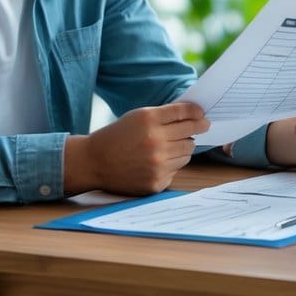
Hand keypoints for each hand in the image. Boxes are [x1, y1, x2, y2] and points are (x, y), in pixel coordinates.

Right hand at [67, 102, 209, 195]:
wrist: (94, 162)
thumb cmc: (117, 136)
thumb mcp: (138, 117)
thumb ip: (165, 115)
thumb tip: (195, 115)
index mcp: (149, 120)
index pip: (185, 113)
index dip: (197, 113)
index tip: (201, 114)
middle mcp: (155, 142)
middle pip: (191, 134)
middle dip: (193, 131)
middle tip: (196, 128)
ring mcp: (157, 164)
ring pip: (188, 153)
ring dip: (183, 148)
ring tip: (168, 146)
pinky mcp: (157, 181)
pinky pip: (177, 169)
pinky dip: (171, 164)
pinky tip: (155, 161)